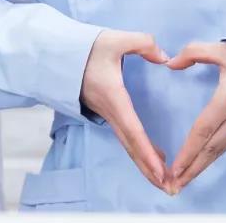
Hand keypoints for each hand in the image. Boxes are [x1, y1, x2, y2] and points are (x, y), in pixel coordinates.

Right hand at [81, 30, 169, 190]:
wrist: (58, 54)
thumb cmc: (86, 48)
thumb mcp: (115, 39)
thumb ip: (143, 44)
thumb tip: (164, 57)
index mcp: (114, 98)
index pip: (134, 130)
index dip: (147, 151)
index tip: (161, 169)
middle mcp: (110, 112)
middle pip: (131, 146)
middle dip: (149, 168)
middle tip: (168, 186)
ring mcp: (107, 114)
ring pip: (128, 145)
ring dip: (145, 163)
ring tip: (164, 180)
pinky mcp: (108, 113)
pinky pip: (126, 137)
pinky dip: (139, 151)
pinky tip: (154, 160)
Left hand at [165, 42, 225, 193]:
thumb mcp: (223, 49)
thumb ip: (194, 52)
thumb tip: (170, 64)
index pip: (203, 130)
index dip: (187, 151)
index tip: (173, 167)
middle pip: (211, 148)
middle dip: (191, 169)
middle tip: (173, 186)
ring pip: (220, 150)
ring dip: (201, 167)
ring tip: (183, 181)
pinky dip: (213, 157)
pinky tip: (202, 163)